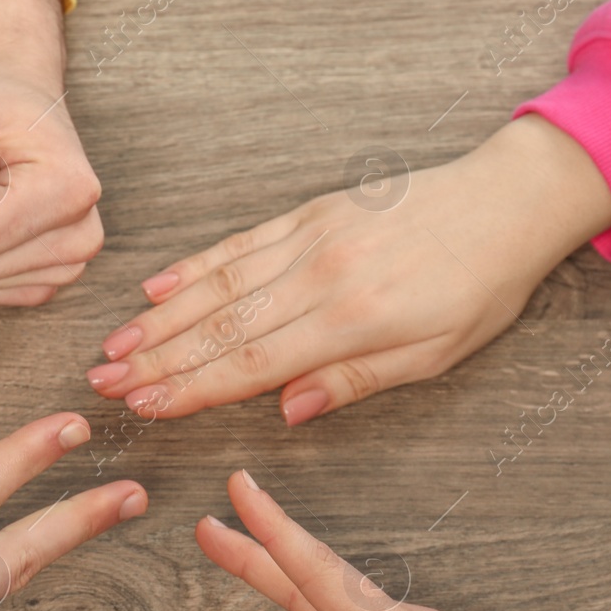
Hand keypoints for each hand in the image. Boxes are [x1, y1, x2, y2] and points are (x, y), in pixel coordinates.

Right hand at [87, 115, 610, 421]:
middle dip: (155, 359)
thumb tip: (287, 409)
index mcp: (351, 319)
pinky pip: (240, 243)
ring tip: (115, 345)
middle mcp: (319, 274)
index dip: (190, 388)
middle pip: (219, 326)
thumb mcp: (435, 355)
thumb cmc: (480, 287)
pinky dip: (195, 266)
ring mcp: (309, 237)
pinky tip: (158, 286)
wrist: (506, 201)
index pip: (249, 362)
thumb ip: (355, 380)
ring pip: (219, 284)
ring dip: (160, 318)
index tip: (145, 407)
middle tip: (104, 383)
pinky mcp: (311, 212)